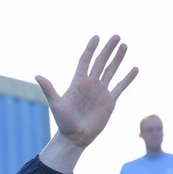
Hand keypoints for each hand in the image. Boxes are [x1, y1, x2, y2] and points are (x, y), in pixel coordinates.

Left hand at [36, 35, 137, 171]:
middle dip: (108, 49)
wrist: (75, 137)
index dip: (90, 49)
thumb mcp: (56, 104)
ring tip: (125, 45)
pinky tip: (135, 68)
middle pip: (100, 62)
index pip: (85, 61)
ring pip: (111, 71)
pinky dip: (128, 78)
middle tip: (116, 36)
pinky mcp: (110, 101)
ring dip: (118, 59)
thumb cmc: (63, 122)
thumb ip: (49, 90)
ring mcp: (101, 92)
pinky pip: (121, 86)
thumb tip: (37, 76)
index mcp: (78, 83)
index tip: (97, 37)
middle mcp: (90, 85)